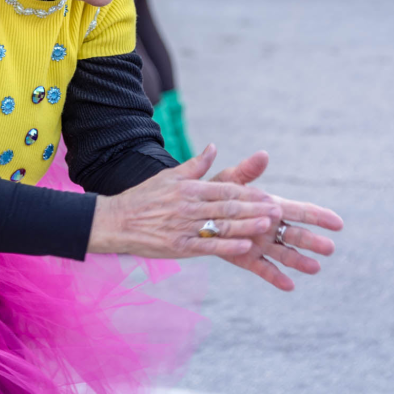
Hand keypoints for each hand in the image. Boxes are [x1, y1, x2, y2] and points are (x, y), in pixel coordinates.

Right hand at [87, 147, 283, 259]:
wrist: (115, 221)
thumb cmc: (143, 198)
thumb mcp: (168, 176)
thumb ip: (195, 165)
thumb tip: (213, 147)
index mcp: (188, 188)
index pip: (224, 189)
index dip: (248, 193)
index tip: (268, 196)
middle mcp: (189, 206)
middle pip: (228, 207)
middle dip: (255, 208)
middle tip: (278, 210)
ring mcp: (184, 227)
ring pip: (221, 225)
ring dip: (247, 225)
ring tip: (268, 225)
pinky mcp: (179, 246)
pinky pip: (208, 246)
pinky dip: (227, 246)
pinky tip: (245, 247)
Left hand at [205, 144, 343, 290]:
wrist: (197, 213)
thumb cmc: (216, 192)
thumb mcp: (230, 180)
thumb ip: (246, 171)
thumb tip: (263, 155)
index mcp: (270, 206)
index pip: (299, 211)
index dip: (319, 217)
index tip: (338, 223)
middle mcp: (270, 227)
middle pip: (296, 235)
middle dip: (313, 241)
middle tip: (329, 248)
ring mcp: (261, 245)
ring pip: (285, 254)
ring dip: (300, 261)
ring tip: (315, 268)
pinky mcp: (248, 259)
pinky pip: (264, 269)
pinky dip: (276, 277)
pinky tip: (289, 286)